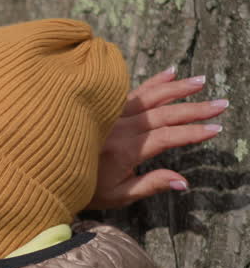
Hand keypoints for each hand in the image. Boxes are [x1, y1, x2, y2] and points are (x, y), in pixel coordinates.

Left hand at [90, 67, 228, 208]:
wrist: (46, 172)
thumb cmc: (84, 189)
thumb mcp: (118, 195)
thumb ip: (151, 185)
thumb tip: (184, 182)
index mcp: (124, 150)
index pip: (166, 137)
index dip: (192, 133)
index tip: (216, 128)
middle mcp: (118, 128)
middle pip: (163, 114)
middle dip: (195, 109)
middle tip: (222, 103)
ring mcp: (110, 115)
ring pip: (149, 97)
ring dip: (177, 88)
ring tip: (201, 81)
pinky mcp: (104, 108)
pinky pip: (131, 91)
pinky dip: (152, 82)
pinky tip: (170, 71)